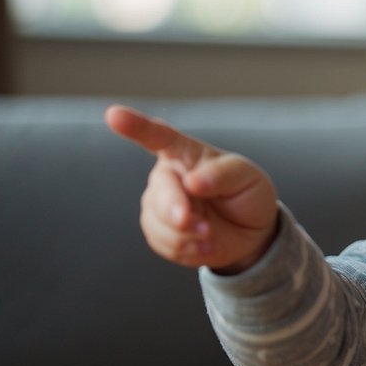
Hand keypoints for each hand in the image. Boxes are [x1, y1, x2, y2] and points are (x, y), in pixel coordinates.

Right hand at [105, 105, 278, 273]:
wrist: (251, 231)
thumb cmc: (246, 193)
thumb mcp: (246, 177)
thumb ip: (221, 175)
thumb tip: (192, 181)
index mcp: (185, 153)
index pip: (157, 136)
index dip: (135, 126)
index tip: (114, 115)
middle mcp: (167, 177)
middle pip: (160, 192)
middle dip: (177, 211)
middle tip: (202, 226)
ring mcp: (159, 205)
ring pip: (157, 223)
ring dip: (187, 235)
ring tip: (212, 234)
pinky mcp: (159, 232)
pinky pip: (163, 244)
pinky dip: (188, 250)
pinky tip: (207, 246)